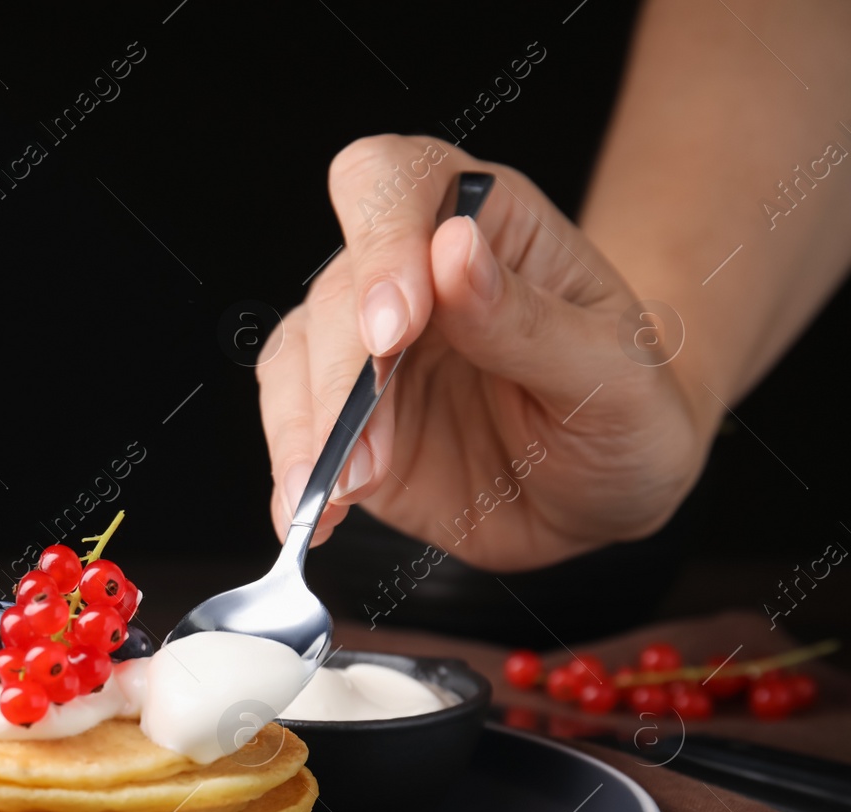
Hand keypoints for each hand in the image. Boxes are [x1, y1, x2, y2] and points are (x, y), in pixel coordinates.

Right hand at [258, 136, 707, 571]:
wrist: (609, 490)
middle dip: (342, 378)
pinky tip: (309, 517)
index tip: (393, 328)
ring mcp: (366, 352)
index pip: (391, 183)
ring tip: (335, 494)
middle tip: (369, 453)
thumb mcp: (612, 370)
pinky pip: (295, 437)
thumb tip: (451, 251)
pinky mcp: (343, 424)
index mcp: (477, 223)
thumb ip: (529, 318)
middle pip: (335, 294)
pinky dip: (293, 479)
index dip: (378, 244)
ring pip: (294, 362)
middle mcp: (406, 275)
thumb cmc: (628, 409)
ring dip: (306, 433)